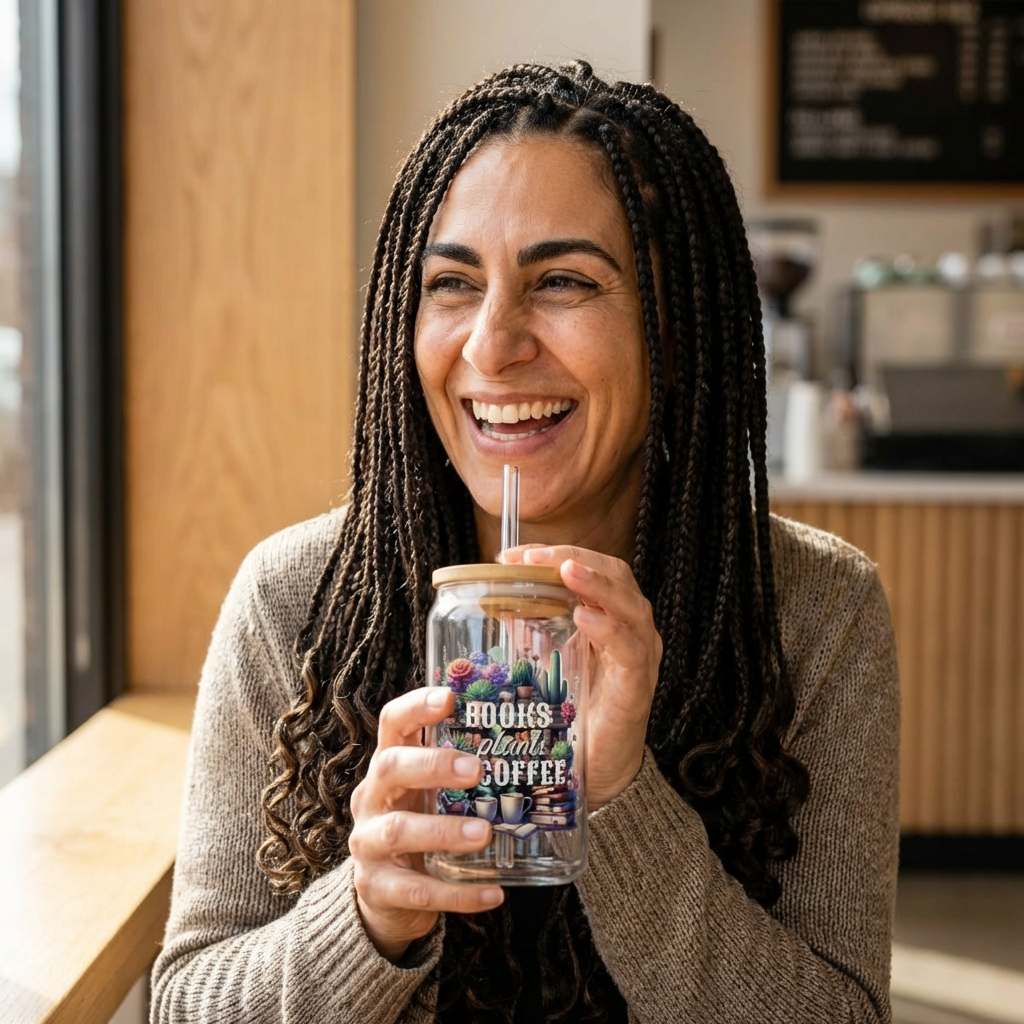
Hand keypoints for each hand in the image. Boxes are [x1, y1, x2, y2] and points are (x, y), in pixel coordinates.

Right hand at [349, 687, 503, 961]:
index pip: (393, 724)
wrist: (384, 896)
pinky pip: (417, 891)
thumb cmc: (421, 825)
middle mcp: (371, 798)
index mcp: (389, 766)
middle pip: (390, 768)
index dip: (417, 707)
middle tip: (476, 769)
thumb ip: (462, 770)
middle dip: (432, 766)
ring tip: (484, 833)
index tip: (450, 697)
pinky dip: (457, 894)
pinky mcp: (376, 889)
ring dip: (443, 831)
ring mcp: (368, 844)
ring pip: (399, 831)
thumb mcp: (431, 793)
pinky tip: (493, 894)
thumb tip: (537, 741)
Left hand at [502, 545, 662, 810]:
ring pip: (628, 604)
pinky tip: (584, 617)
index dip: (557, 554)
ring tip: (565, 570)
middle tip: (533, 556)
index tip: (513, 554)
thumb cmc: (578, 712)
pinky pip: (628, 649)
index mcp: (611, 617)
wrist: (601, 770)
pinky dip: (607, 628)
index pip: (591, 568)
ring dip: (595, 583)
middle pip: (614, 575)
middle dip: (573, 559)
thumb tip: (496, 598)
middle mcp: (632, 628)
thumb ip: (534, 629)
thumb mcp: (551, 660)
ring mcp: (640, 655)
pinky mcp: (637, 685)